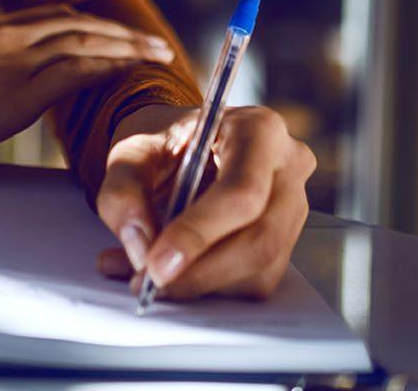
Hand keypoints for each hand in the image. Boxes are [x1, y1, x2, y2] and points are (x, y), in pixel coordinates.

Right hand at [0, 5, 176, 165]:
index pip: (52, 16)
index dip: (89, 26)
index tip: (112, 33)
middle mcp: (7, 34)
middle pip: (78, 24)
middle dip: (119, 32)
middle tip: (151, 41)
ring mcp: (16, 59)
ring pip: (87, 43)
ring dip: (126, 47)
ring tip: (155, 55)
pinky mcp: (21, 90)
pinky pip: (78, 72)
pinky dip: (109, 69)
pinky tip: (129, 73)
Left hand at [91, 103, 314, 301]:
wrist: (181, 148)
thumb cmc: (164, 144)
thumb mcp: (131, 151)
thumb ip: (124, 190)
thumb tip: (141, 246)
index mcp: (258, 130)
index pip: (241, 191)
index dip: (199, 233)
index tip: (156, 265)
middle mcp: (288, 167)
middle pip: (259, 238)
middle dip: (200, 271)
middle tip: (148, 282)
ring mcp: (294, 207)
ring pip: (260, 268)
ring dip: (201, 284)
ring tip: (147, 275)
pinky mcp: (287, 241)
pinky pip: (256, 281)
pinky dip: (209, 287)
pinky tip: (174, 273)